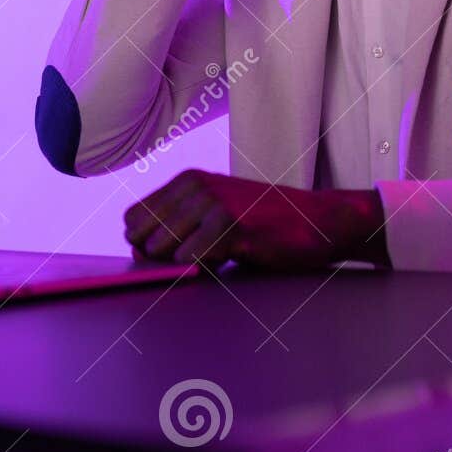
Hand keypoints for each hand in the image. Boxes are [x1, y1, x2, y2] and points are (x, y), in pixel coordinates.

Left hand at [123, 169, 388, 269]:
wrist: (319, 220)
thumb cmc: (265, 223)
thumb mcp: (215, 212)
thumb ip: (179, 224)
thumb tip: (138, 251)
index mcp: (186, 181)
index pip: (132, 219)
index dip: (142, 244)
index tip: (167, 257)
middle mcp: (194, 187)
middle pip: (143, 237)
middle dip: (158, 259)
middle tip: (194, 261)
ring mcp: (212, 204)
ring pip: (163, 249)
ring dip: (181, 265)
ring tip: (215, 258)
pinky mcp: (233, 227)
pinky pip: (192, 259)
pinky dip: (202, 270)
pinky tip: (227, 261)